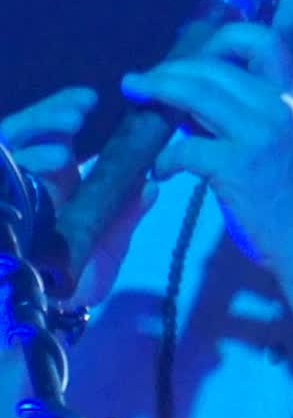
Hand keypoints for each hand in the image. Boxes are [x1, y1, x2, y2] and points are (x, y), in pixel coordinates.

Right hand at [0, 87, 154, 301]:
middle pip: (24, 135)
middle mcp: (22, 185)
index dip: (62, 113)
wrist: (41, 316)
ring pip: (7, 147)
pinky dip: (21, 158)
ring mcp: (8, 193)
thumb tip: (151, 184)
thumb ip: (126, 214)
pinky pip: (1, 172)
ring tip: (72, 122)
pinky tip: (55, 159)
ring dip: (37, 128)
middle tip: (81, 108)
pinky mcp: (3, 206)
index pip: (51, 138)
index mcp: (51, 184)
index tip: (90, 101)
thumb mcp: (106, 243)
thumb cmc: (73, 277)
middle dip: (50, 116)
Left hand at [121, 22, 292, 276]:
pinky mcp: (239, 167)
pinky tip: (160, 172)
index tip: (192, 59)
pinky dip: (163, 159)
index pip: (261, 38)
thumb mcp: (283, 143)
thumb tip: (190, 103)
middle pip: (212, 65)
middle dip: (168, 70)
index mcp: (292, 97)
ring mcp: (260, 134)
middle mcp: (279, 106)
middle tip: (141, 84)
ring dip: (156, 93)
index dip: (219, 39)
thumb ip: (247, 116)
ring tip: (136, 102)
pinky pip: (184, 148)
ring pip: (195, 92)